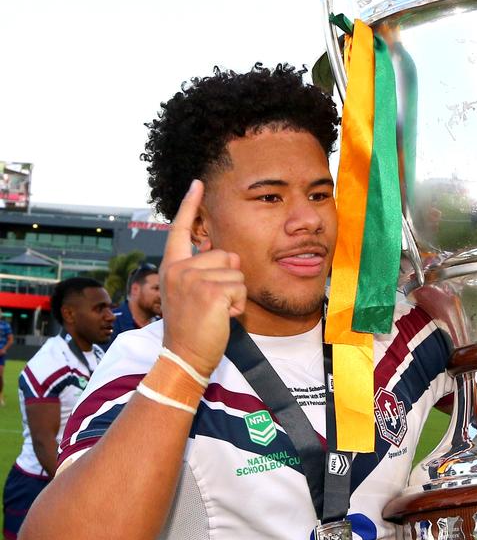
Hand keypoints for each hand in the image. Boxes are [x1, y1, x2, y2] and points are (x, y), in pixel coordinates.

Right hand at [160, 179, 246, 376]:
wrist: (184, 356)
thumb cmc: (191, 329)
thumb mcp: (188, 294)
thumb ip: (199, 271)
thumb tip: (226, 255)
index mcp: (172, 267)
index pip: (180, 230)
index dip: (189, 205)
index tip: (197, 183)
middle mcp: (179, 268)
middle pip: (225, 255)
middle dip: (230, 280)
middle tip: (212, 305)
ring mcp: (193, 278)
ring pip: (236, 273)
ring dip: (235, 295)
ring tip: (216, 312)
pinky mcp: (211, 291)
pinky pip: (241, 288)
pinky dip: (239, 305)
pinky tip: (222, 318)